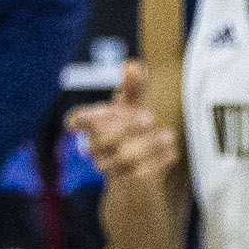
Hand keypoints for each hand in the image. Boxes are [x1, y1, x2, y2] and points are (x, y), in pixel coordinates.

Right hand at [67, 63, 181, 191]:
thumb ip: (133, 87)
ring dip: (147, 146)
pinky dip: (158, 162)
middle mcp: (96, 148)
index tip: (96, 112)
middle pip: (100, 142)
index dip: (80, 118)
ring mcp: (112, 167)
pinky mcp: (130, 183)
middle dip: (124, 129)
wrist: (139, 172)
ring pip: (122, 160)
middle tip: (150, 116)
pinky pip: (140, 176)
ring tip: (169, 134)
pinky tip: (173, 151)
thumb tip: (132, 65)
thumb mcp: (134, 106)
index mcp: (94, 126)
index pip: (75, 120)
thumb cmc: (132, 128)